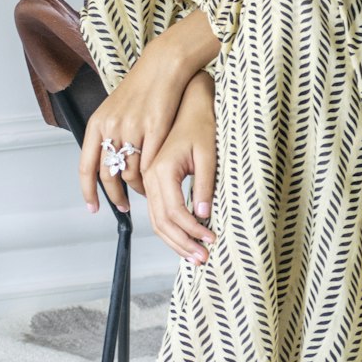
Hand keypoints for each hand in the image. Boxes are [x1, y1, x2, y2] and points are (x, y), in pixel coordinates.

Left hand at [79, 10, 220, 213]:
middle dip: (116, 196)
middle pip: (109, 175)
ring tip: (144, 190)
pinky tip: (157, 181)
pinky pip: (151, 164)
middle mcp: (112, 128)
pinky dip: (153, 178)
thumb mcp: (114, 109)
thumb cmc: (141, 86)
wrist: (162, 66)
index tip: (93, 207)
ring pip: (132, 173)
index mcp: (98, 124)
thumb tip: (108, 160)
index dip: (88, 192)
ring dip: (138, 187)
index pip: (86, 167)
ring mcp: (133, 129)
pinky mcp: (156, 129)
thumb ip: (108, 134)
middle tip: (123, 206)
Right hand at [142, 71, 218, 263]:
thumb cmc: (201, 124)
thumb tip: (203, 215)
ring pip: (157, 220)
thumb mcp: (208, 154)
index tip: (212, 240)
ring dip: (176, 240)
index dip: (193, 230)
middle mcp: (150, 176)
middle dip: (183, 243)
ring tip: (196, 255)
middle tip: (204, 259)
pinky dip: (171, 228)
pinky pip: (158, 210)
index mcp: (161, 169)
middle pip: (161, 222)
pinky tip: (187, 238)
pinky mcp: (154, 179)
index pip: (174, 212)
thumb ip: (204, 184)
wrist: (189, 102)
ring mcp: (149, 178)